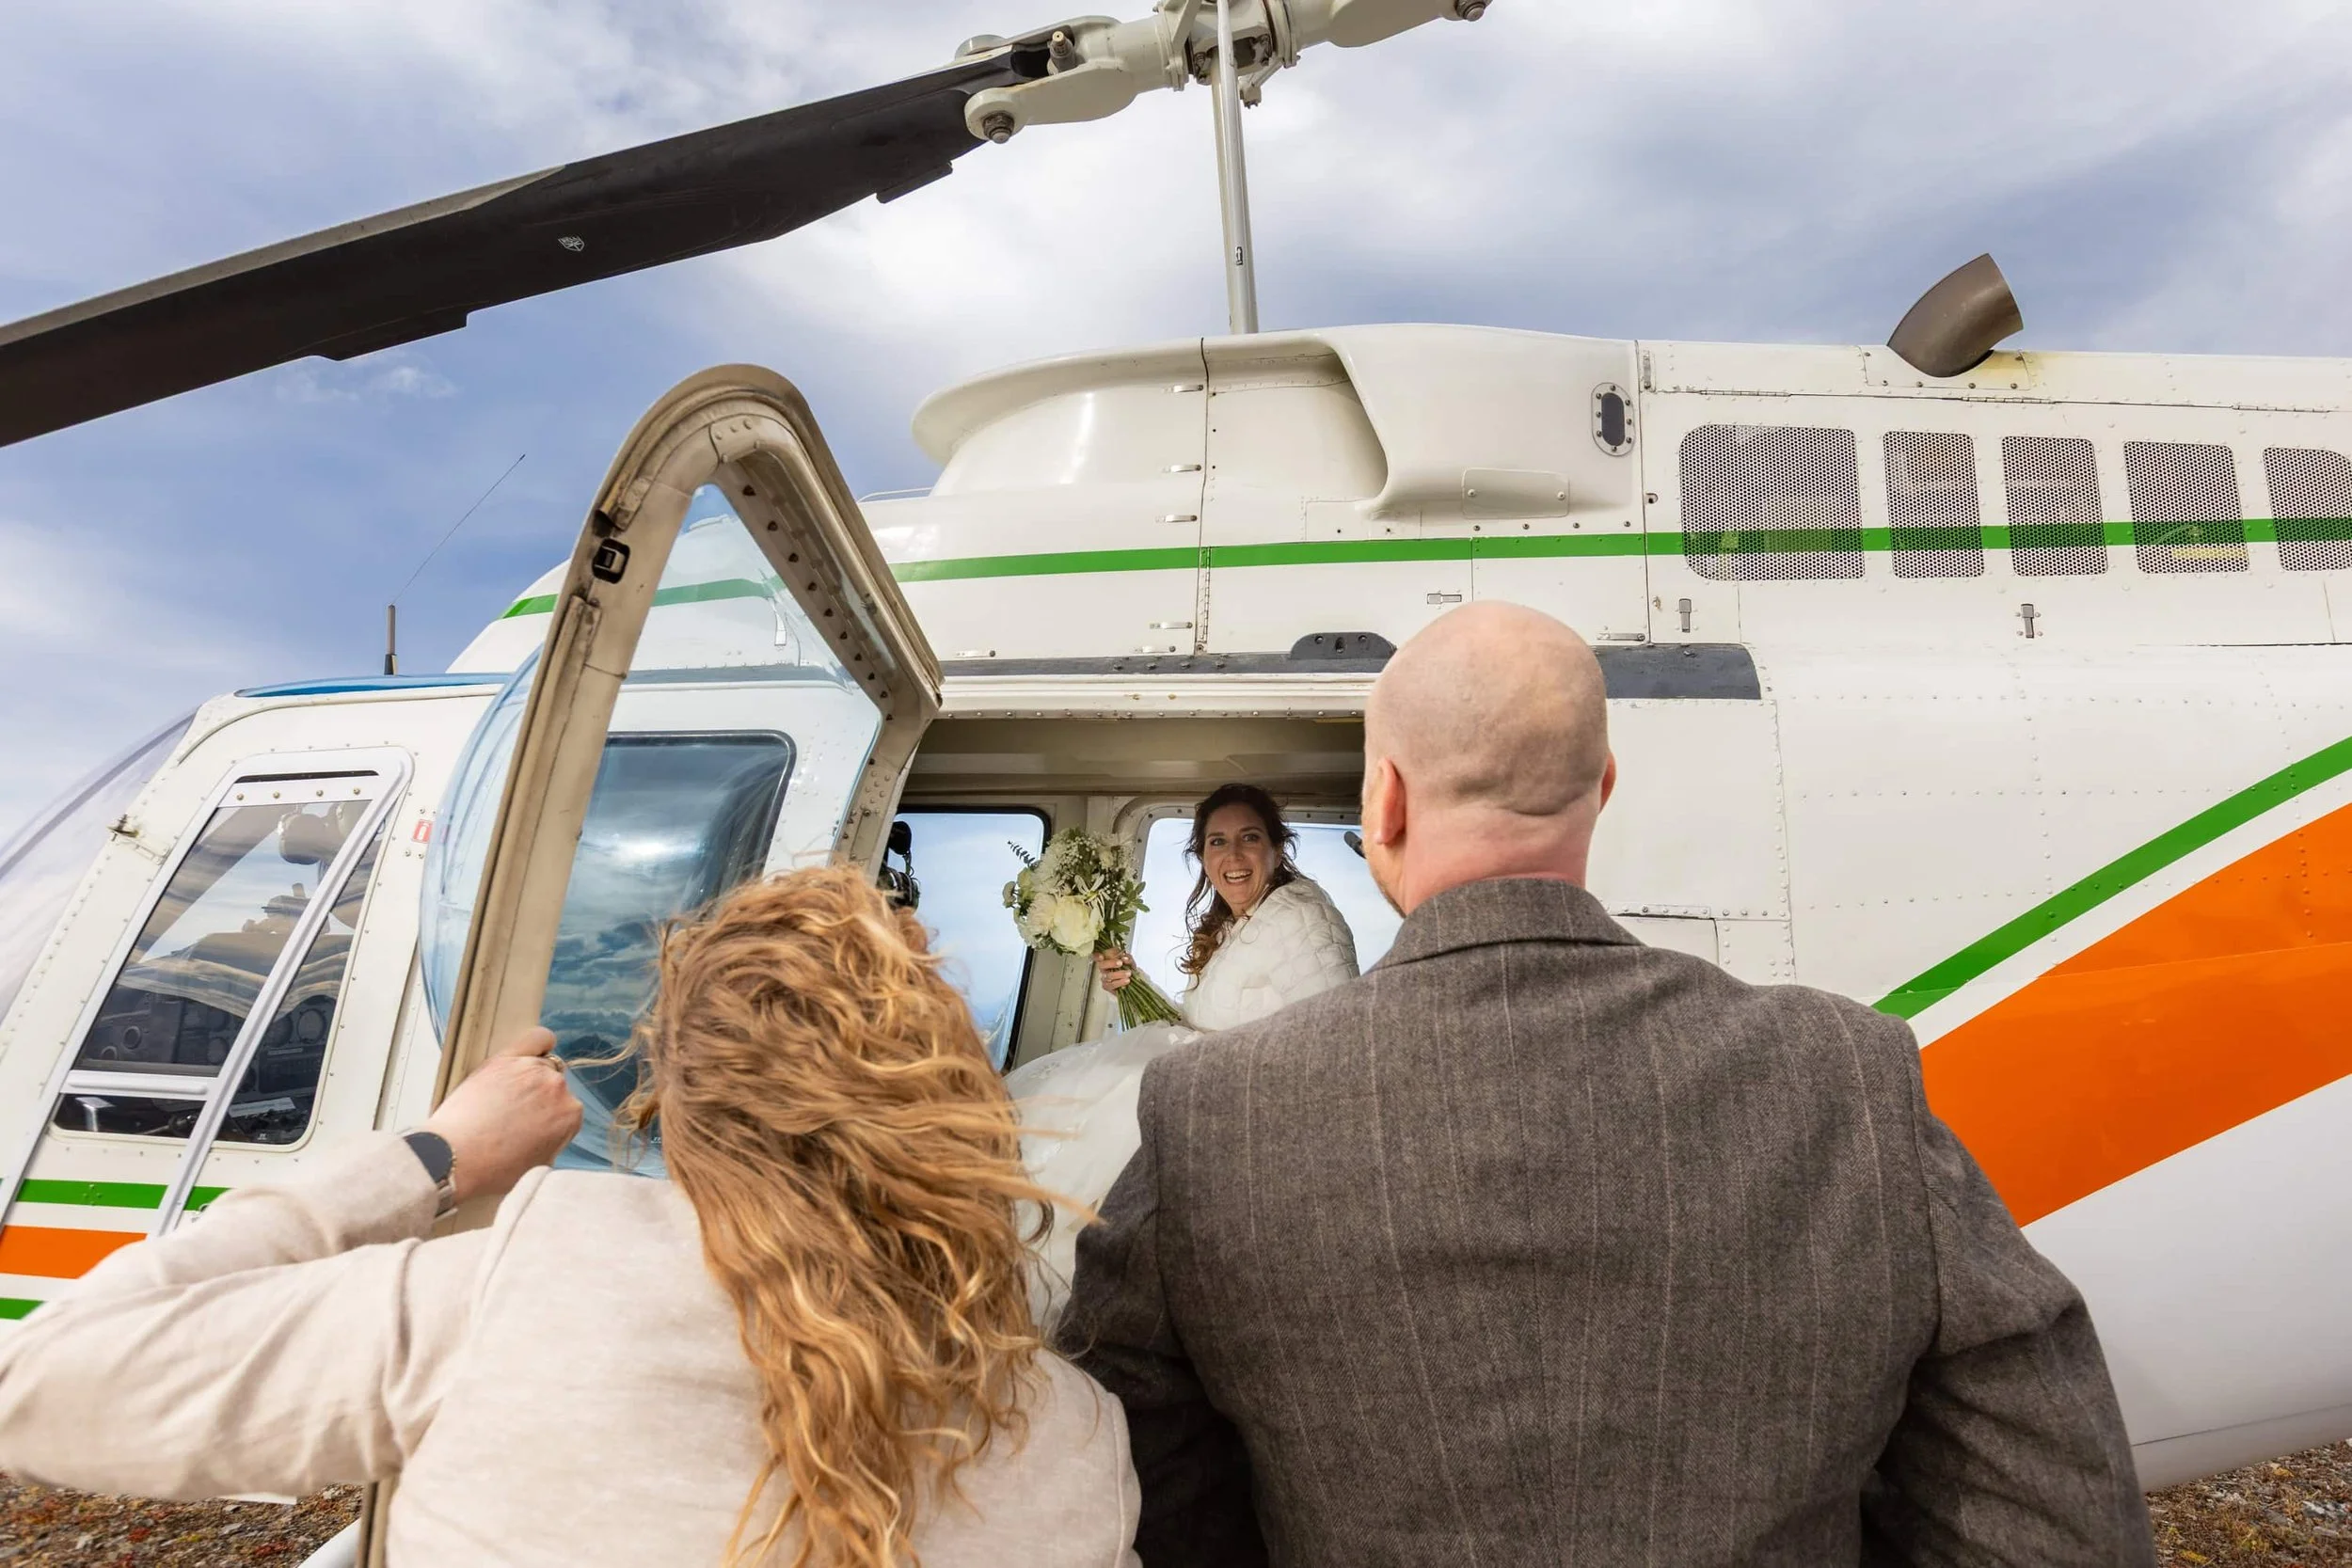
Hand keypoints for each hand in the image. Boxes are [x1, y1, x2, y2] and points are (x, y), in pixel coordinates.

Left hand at [421, 1026, 581, 1204]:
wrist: (455, 1158)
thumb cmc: (493, 1170)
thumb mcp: (538, 1165)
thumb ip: (553, 1140)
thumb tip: (548, 1130)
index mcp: (570, 1116)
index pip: (566, 1111)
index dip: (548, 1121)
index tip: (531, 1129)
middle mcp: (557, 1088)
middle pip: (554, 1088)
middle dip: (539, 1100)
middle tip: (514, 1116)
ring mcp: (532, 1069)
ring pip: (541, 1066)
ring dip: (529, 1078)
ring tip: (504, 1097)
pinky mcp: (506, 1059)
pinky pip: (536, 1039)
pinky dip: (540, 1043)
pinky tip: (537, 1049)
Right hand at [1094, 949, 1135, 992]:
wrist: (1131, 979)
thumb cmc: (1127, 967)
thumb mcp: (1129, 960)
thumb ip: (1127, 958)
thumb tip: (1124, 958)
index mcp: (1106, 959)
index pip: (1096, 956)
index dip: (1096, 956)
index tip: (1101, 957)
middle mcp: (1103, 968)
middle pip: (1102, 965)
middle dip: (1111, 963)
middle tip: (1121, 963)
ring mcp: (1104, 977)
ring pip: (1108, 976)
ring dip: (1119, 974)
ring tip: (1128, 973)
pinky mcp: (1107, 986)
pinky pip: (1111, 985)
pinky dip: (1119, 983)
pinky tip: (1126, 981)